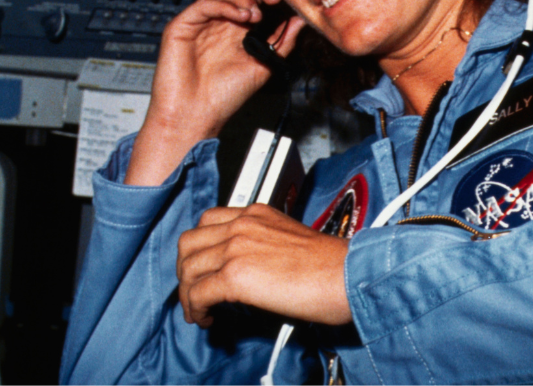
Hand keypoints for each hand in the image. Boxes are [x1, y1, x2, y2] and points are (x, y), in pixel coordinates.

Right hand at [125, 0, 305, 185]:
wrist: (195, 117)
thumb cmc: (224, 96)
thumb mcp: (263, 65)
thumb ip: (282, 41)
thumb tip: (301, 19)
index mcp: (237, 26)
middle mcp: (219, 19)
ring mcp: (201, 20)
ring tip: (256, 14)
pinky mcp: (182, 25)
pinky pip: (204, 2)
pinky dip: (225, 4)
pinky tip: (241, 17)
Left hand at [176, 203, 351, 327]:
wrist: (346, 274)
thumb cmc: (331, 264)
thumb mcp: (290, 239)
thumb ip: (263, 244)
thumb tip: (249, 270)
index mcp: (256, 212)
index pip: (208, 221)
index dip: (199, 247)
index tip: (202, 266)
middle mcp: (242, 224)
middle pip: (189, 242)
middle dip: (186, 270)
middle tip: (194, 289)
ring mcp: (236, 247)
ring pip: (188, 268)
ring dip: (187, 293)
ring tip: (199, 310)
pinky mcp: (235, 275)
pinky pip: (197, 293)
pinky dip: (195, 309)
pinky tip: (207, 318)